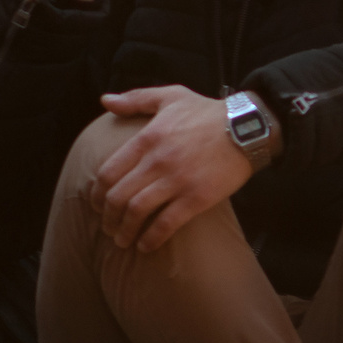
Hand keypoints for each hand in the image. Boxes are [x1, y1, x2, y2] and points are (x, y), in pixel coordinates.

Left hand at [88, 85, 268, 252]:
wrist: (248, 128)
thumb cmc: (207, 112)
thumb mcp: (169, 96)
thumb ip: (135, 99)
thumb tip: (105, 100)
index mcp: (146, 138)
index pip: (108, 171)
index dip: (96, 192)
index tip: (95, 204)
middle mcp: (157, 161)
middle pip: (118, 195)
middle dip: (107, 216)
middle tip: (105, 226)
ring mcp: (177, 181)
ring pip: (138, 211)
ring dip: (124, 230)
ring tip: (120, 241)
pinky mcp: (198, 198)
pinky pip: (167, 223)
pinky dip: (152, 238)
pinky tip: (145, 247)